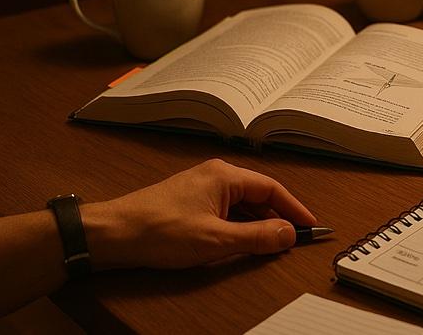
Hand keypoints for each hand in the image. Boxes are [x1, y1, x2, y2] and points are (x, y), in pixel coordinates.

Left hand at [80, 159, 316, 269]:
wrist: (111, 234)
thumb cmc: (159, 231)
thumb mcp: (215, 240)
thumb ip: (256, 237)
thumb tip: (288, 234)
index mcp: (225, 176)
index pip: (272, 189)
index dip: (294, 209)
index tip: (311, 226)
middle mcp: (215, 176)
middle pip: (258, 196)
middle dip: (277, 218)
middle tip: (293, 240)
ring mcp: (201, 188)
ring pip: (241, 205)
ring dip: (256, 224)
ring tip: (269, 246)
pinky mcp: (189, 202)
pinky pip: (225, 211)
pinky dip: (238, 226)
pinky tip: (239, 243)